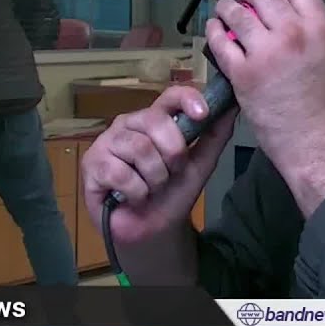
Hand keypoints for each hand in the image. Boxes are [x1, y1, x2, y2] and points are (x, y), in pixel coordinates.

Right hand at [80, 85, 237, 245]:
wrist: (154, 229)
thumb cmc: (173, 193)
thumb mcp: (200, 163)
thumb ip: (215, 134)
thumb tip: (232, 105)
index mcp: (154, 119)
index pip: (169, 96)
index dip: (186, 99)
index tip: (202, 113)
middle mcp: (129, 124)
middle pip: (156, 121)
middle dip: (173, 154)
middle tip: (171, 173)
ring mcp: (107, 142)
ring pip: (139, 148)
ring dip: (155, 178)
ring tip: (151, 188)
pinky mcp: (91, 164)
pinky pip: (120, 172)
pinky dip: (136, 191)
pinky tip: (133, 197)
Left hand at [206, 0, 324, 210]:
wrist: (320, 144)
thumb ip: (311, 32)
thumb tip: (286, 17)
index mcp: (320, 27)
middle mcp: (293, 33)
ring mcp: (265, 52)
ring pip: (236, 12)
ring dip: (226, 9)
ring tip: (224, 13)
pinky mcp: (243, 74)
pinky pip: (220, 42)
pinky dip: (214, 32)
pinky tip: (214, 31)